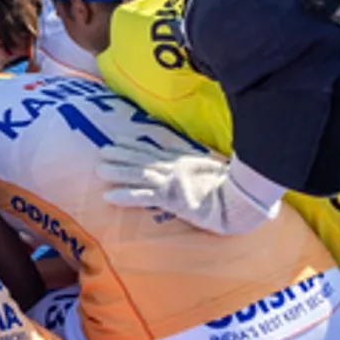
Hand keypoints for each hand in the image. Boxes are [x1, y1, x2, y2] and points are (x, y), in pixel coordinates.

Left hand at [95, 142, 277, 235]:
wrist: (240, 200)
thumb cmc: (229, 186)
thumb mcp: (210, 168)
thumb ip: (198, 165)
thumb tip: (197, 161)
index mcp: (182, 161)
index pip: (154, 151)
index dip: (134, 145)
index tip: (118, 140)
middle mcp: (173, 168)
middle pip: (142, 159)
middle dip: (121, 154)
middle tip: (101, 150)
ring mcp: (171, 182)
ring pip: (138, 174)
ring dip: (118, 172)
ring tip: (99, 170)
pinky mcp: (171, 198)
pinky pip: (143, 197)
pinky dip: (125, 196)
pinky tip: (109, 197)